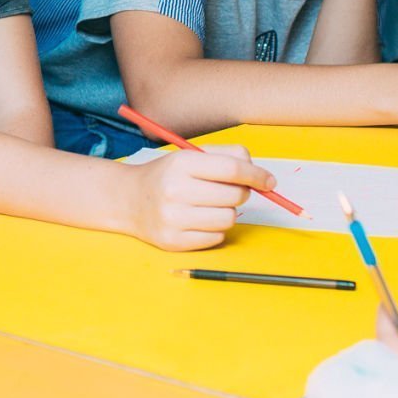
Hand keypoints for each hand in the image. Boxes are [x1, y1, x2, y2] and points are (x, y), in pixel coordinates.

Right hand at [127, 146, 274, 250]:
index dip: (256, 174)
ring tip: (210, 206)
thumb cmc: (168, 176)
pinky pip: (217, 237)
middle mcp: (175, 190)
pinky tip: (199, 220)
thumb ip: (227, 156)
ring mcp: (173, 219)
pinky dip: (215, 229)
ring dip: (227, 212)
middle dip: (240, 192)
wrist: (128, 200)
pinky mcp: (174, 241)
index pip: (232, 169)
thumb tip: (260, 174)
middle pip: (235, 195)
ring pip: (229, 218)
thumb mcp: (190, 156)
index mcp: (181, 164)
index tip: (269, 181)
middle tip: (227, 191)